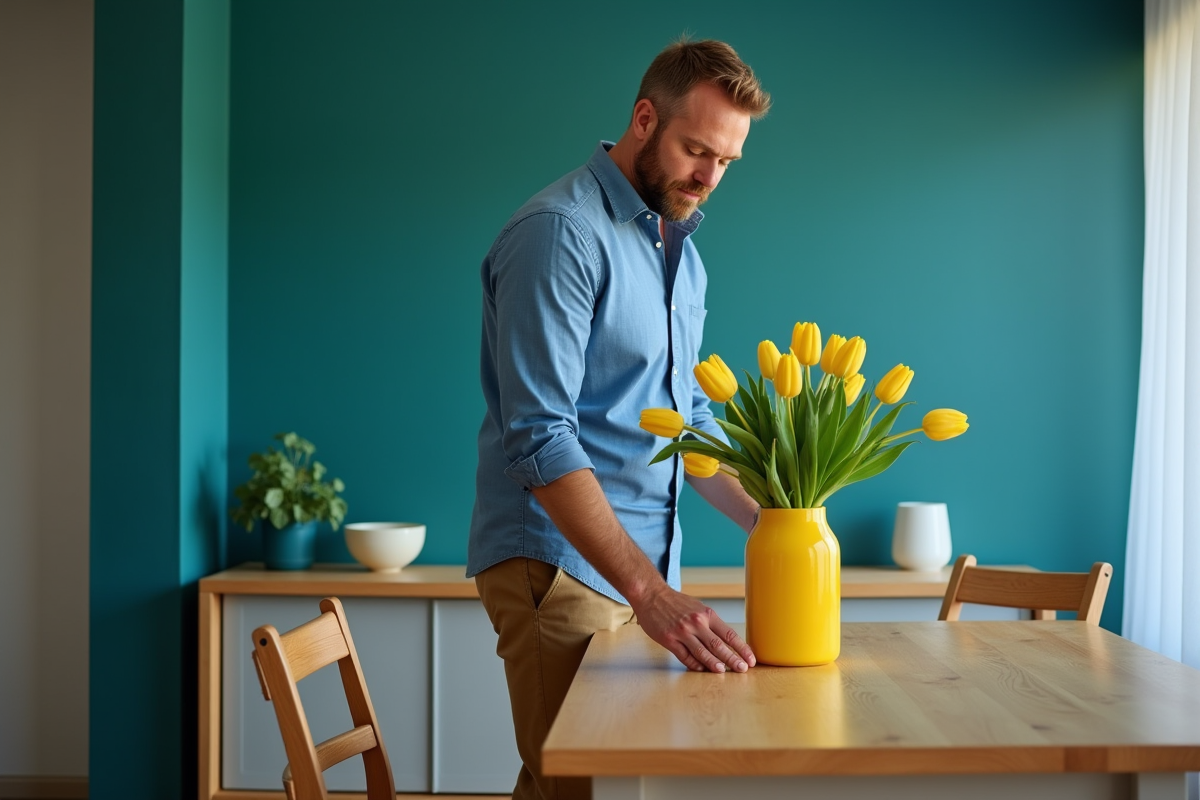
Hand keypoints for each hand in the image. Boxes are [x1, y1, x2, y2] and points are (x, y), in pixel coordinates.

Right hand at [632, 585, 755, 672]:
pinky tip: (702, 669)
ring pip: (702, 652)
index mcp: (707, 614)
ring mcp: (682, 632)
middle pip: (718, 645)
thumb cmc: (675, 602)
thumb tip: (726, 642)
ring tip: (724, 672)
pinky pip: (684, 656)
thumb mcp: (698, 607)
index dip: (742, 649)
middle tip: (742, 669)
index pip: (729, 634)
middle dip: (732, 659)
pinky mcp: (669, 639)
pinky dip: (694, 664)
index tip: (750, 659)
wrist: (651, 595)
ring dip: (714, 664)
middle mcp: (696, 623)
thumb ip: (710, 623)